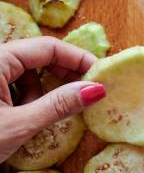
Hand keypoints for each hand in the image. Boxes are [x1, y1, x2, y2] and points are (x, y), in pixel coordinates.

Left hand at [0, 37, 105, 163]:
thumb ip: (60, 104)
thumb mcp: (19, 124)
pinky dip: (26, 100)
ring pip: (26, 74)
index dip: (78, 59)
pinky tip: (25, 119)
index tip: (102, 76)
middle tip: (86, 95)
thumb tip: (97, 90)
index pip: (48, 47)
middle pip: (38, 57)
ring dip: (43, 92)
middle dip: (63, 76)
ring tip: (44, 116)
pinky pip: (12, 87)